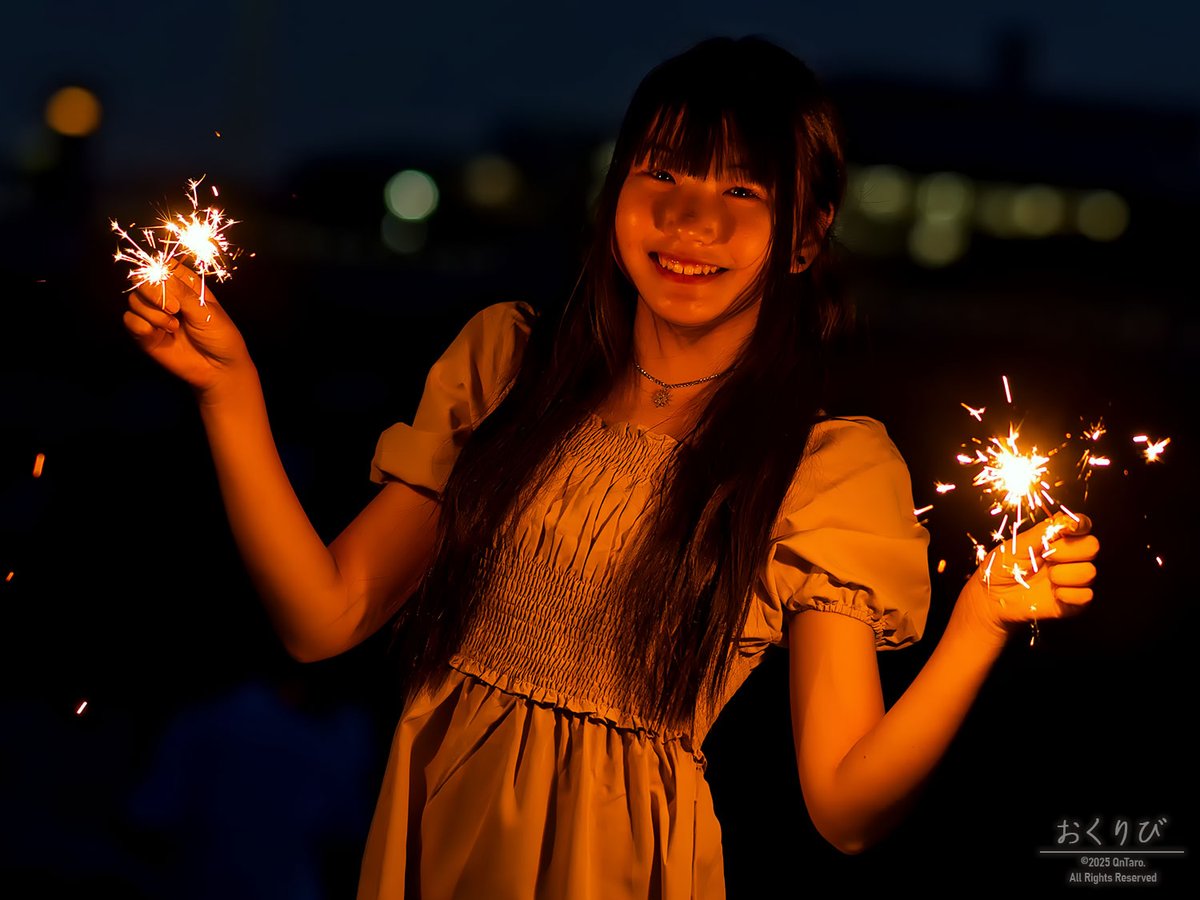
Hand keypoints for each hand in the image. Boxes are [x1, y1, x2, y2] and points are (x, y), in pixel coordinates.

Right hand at [122, 264, 252, 399]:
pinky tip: (161, 334)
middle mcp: (166, 297)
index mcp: (184, 285)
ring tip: (174, 327)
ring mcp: (154, 315)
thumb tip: (159, 272)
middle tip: (174, 309)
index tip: (169, 282)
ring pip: (133, 300)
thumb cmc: (220, 337)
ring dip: (152, 313)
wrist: (220, 369)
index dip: (159, 271)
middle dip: (153, 293)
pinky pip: (129, 321)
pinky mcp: (146, 334)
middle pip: (140, 280)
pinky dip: (142, 326)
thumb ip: (182, 292)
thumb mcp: (206, 311)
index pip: (161, 266)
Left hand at [957, 512, 1098, 642]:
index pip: (1082, 525)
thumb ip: (1042, 532)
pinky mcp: (1074, 601)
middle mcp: (1071, 557)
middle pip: (1092, 546)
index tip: (1070, 528)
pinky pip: (1086, 595)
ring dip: (1063, 574)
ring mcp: (1073, 579)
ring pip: (1089, 572)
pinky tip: (1053, 594)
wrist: (992, 597)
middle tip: (1046, 556)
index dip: (1080, 524)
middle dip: (1068, 550)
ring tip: (1046, 578)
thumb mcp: (1017, 545)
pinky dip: (1068, 595)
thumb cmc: (1002, 567)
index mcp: (1058, 539)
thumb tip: (1066, 519)